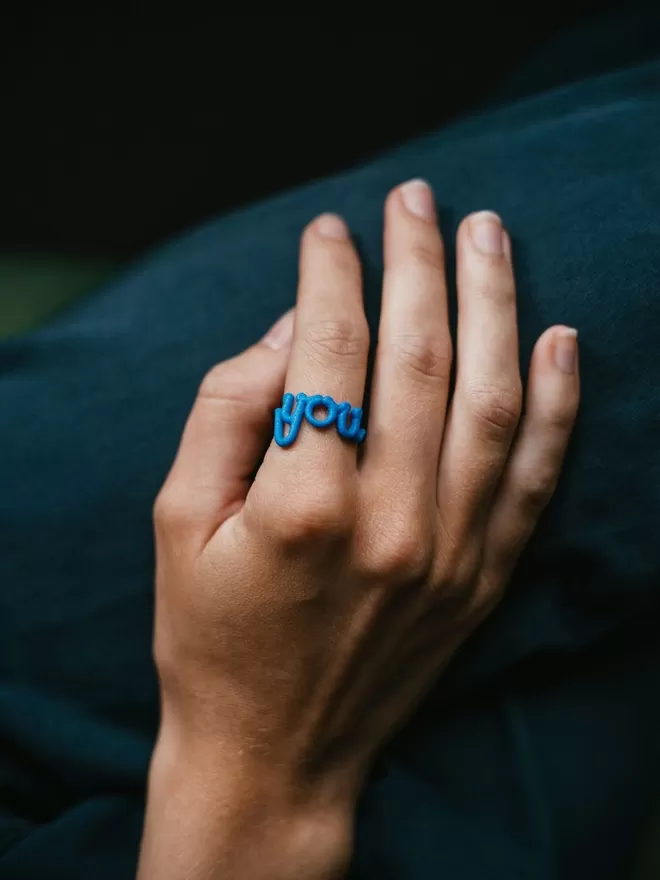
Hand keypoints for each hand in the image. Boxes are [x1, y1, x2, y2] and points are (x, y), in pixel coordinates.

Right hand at [138, 181, 579, 878]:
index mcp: (303, 506)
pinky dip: (558, 401)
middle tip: (416, 197)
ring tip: (489, 233)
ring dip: (495, 304)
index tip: (329, 231)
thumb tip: (293, 331)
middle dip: (417, 262)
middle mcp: (390, 523)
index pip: (331, 351)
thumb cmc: (210, 635)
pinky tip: (559, 336)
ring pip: (492, 397)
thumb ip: (228, 412)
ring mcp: (450, 552)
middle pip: (418, 355)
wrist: (274, 753)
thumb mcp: (177, 520)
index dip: (330, 276)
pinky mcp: (484, 578)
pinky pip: (537, 473)